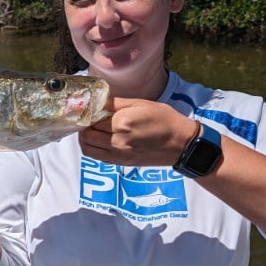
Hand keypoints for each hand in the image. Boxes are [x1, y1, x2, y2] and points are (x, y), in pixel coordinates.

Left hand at [79, 97, 196, 166]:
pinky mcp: (121, 163)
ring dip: (85, 138)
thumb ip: (115, 103)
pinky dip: (93, 148)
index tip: (89, 109)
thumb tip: (96, 102)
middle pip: (86, 135)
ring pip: (88, 149)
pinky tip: (100, 139)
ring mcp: (118, 154)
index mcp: (122, 123)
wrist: (181, 144)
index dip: (88, 113)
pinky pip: (97, 157)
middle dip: (84, 126)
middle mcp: (117, 140)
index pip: (92, 118)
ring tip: (92, 129)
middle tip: (90, 119)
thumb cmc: (164, 119)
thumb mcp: (140, 103)